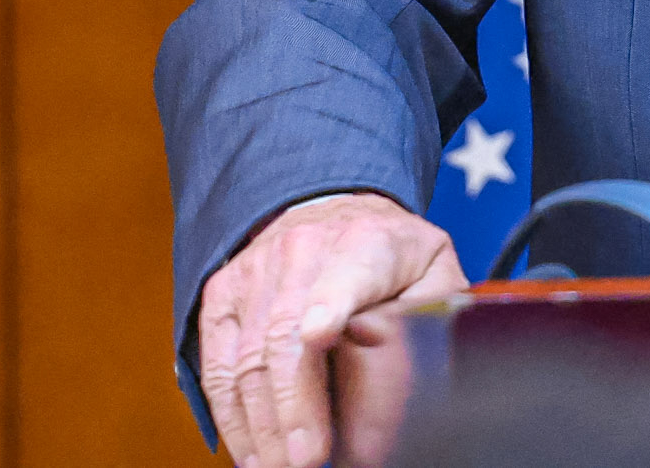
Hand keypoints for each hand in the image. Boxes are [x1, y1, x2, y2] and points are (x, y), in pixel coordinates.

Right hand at [197, 191, 465, 467]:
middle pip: (287, 333)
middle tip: (306, 459)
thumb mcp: (433, 274)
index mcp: (368, 241)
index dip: (330, 303)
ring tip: (278, 465)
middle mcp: (304, 248)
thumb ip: (430, 319)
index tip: (320, 336)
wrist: (333, 209)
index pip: (348, 271)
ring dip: (260, 422)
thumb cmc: (390, 255)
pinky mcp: (223, 293)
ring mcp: (257, 270)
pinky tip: (249, 448)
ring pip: (247, 356)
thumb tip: (407, 377)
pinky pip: (216, 362)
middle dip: (294, 405)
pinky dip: (230, 413)